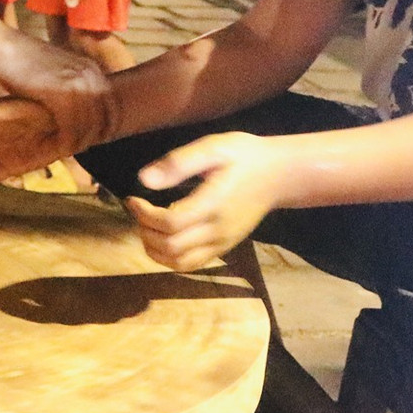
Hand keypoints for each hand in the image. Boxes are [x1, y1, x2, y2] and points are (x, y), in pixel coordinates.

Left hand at [122, 132, 285, 270]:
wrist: (278, 174)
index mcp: (214, 203)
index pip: (171, 222)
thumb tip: (145, 179)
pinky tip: (161, 239)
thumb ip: (179, 163)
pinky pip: (191, 265)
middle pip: (171, 245)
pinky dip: (168, 258)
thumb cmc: (244, 156)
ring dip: (153, 248)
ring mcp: (223, 243)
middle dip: (145, 229)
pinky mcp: (224, 248)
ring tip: (147, 225)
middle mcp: (219, 230)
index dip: (144, 214)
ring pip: (178, 262)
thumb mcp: (214, 147)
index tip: (134, 199)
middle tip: (138, 209)